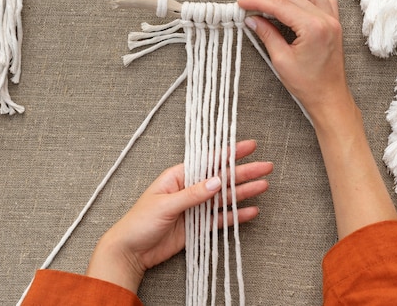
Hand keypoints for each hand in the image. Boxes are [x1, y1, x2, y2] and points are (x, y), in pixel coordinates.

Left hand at [85, 139, 271, 292]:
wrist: (130, 251)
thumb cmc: (139, 222)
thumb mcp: (165, 204)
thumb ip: (193, 193)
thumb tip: (217, 181)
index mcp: (178, 177)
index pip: (208, 161)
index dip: (230, 153)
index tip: (249, 146)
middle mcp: (189, 190)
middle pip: (222, 178)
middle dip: (244, 172)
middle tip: (266, 167)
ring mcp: (195, 209)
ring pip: (225, 198)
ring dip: (244, 192)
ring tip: (264, 186)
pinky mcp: (198, 227)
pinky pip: (221, 219)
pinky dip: (236, 216)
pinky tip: (251, 211)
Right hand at [237, 0, 352, 121]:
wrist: (329, 97)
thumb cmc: (309, 85)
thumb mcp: (281, 60)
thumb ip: (267, 35)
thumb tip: (252, 19)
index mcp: (313, 28)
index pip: (280, 5)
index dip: (257, 1)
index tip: (243, 2)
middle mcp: (326, 20)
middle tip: (249, 0)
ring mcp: (333, 21)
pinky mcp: (335, 24)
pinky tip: (295, 2)